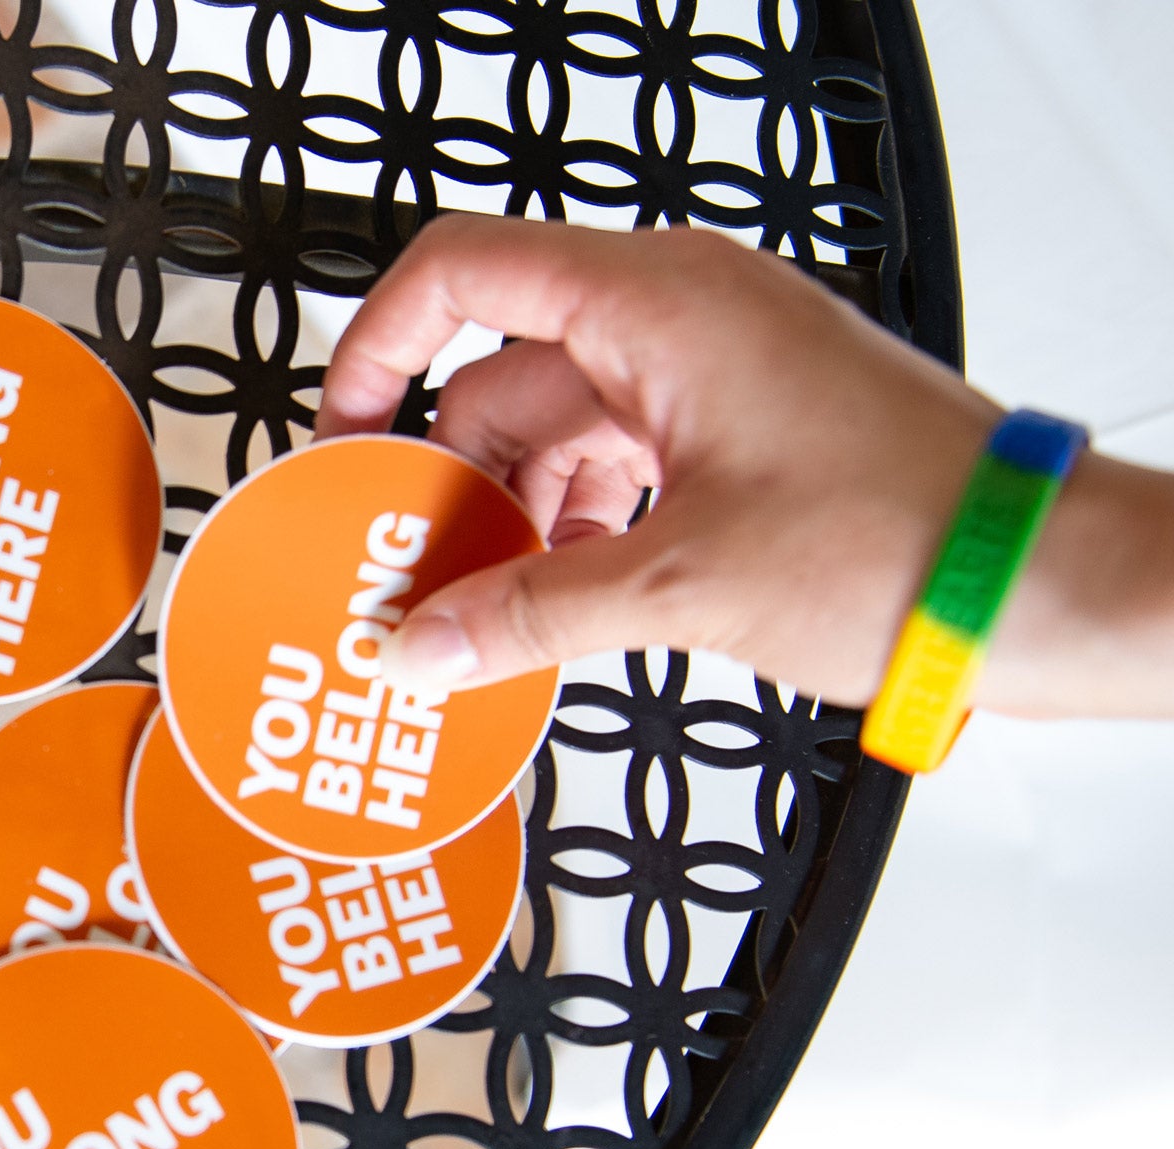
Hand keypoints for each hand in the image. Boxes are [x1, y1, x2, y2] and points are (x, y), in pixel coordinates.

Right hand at [315, 216, 1173, 719]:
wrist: (1038, 581)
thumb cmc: (907, 540)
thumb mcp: (679, 586)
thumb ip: (527, 613)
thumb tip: (422, 643)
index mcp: (657, 303)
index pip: (464, 273)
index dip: (378, 347)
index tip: (343, 437)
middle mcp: (680, 317)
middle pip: (502, 374)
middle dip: (451, 480)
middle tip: (408, 572)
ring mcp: (712, 370)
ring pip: (559, 428)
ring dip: (517, 518)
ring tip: (489, 610)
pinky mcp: (740, 427)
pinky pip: (618, 458)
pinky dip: (579, 525)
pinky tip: (563, 601)